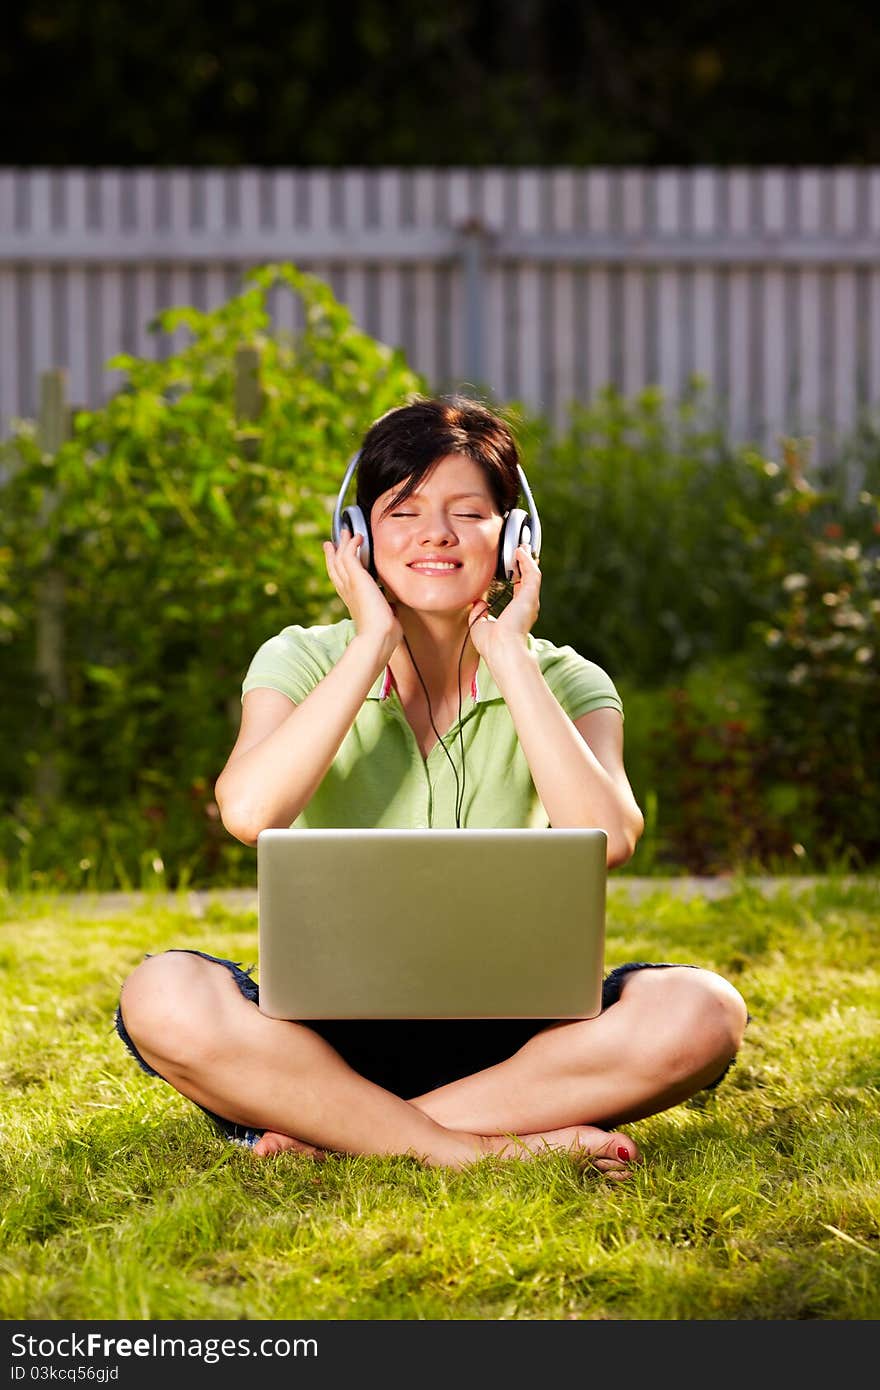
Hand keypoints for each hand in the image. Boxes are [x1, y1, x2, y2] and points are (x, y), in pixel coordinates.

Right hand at [323, 529, 401, 659]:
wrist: (378, 636)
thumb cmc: (384, 635)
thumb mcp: (385, 618)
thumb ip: (387, 610)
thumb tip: (393, 608)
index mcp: (353, 602)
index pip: (342, 582)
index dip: (338, 571)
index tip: (338, 562)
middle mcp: (347, 592)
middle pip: (335, 568)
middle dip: (333, 555)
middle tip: (330, 543)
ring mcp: (350, 584)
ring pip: (340, 559)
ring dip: (343, 544)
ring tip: (345, 532)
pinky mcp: (356, 577)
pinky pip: (350, 555)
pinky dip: (352, 544)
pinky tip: (358, 537)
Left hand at [467, 545, 540, 658]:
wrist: (502, 650)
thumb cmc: (492, 645)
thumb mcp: (479, 626)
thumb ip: (479, 613)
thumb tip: (478, 603)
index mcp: (517, 615)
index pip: (520, 593)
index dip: (518, 579)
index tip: (514, 568)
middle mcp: (527, 608)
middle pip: (529, 580)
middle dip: (526, 565)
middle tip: (521, 551)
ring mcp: (530, 601)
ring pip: (532, 574)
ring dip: (527, 559)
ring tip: (522, 546)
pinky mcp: (530, 596)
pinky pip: (532, 573)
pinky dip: (526, 561)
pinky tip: (520, 551)